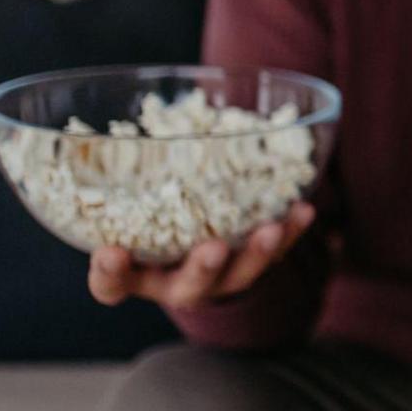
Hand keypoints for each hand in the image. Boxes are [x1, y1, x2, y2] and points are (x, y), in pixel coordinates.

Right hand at [87, 202, 314, 310]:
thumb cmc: (148, 219)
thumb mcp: (130, 205)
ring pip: (239, 275)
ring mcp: (218, 280)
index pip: (111, 284)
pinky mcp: (251, 267)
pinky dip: (289, 232)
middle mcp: (175, 283)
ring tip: (271, 229)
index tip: (109, 253)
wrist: (189, 251)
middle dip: (202, 268)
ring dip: (258, 254)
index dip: (109, 273)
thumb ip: (123, 181)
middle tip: (214, 249)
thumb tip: (117, 123)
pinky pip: (275, 255)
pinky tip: (302, 210)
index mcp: (134, 273)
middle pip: (187, 286)